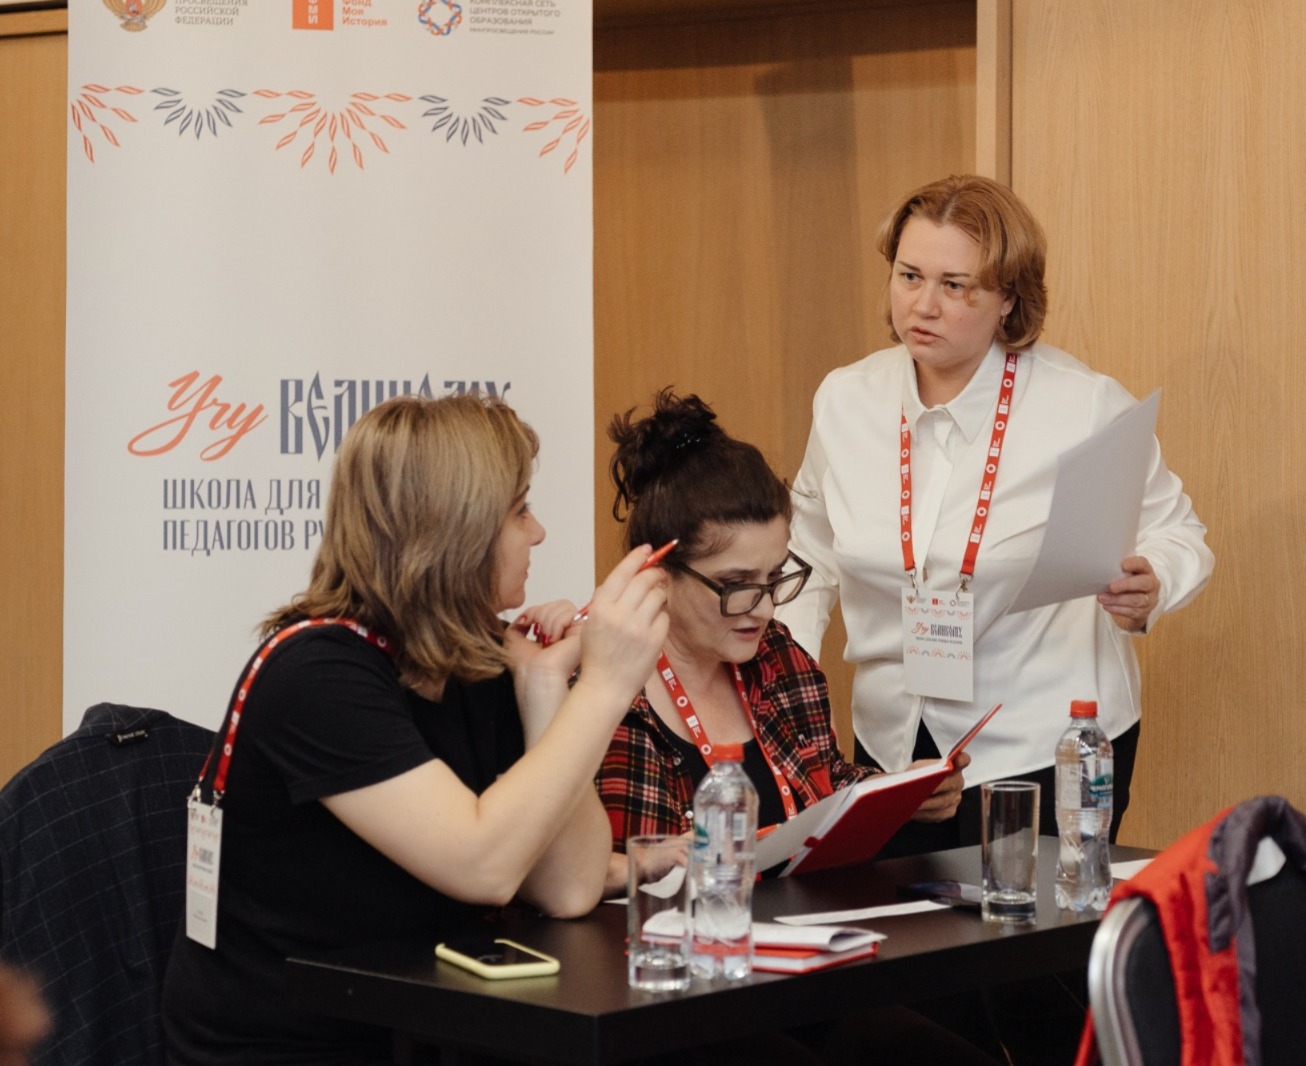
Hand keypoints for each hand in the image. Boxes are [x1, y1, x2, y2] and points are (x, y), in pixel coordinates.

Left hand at [505, 606, 586, 743]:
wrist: (538, 682)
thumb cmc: (530, 673)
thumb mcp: (514, 643)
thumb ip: (518, 627)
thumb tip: (525, 616)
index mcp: (556, 636)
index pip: (550, 608)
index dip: (536, 611)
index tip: (528, 625)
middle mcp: (569, 633)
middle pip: (557, 604)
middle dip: (540, 613)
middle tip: (537, 634)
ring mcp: (578, 632)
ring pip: (563, 605)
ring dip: (547, 618)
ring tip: (546, 639)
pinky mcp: (585, 632)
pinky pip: (569, 611)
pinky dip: (555, 621)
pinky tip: (554, 640)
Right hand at [574, 545, 669, 709]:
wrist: (605, 686)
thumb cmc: (598, 654)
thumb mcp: (593, 620)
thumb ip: (609, 597)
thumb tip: (632, 573)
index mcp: (601, 607)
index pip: (623, 572)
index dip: (637, 556)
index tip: (648, 549)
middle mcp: (620, 614)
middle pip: (645, 580)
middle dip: (655, 572)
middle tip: (658, 572)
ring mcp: (638, 627)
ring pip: (658, 595)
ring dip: (660, 593)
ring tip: (655, 599)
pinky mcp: (654, 640)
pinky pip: (665, 616)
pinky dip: (661, 615)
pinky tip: (653, 621)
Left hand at [908, 751, 968, 822]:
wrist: (918, 788)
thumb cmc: (920, 775)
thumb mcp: (918, 767)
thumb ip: (920, 769)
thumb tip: (916, 778)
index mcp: (953, 767)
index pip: (963, 760)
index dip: (962, 760)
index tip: (958, 759)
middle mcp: (957, 782)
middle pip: (950, 784)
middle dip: (936, 787)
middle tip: (923, 789)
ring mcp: (955, 798)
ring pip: (942, 802)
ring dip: (926, 804)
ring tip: (912, 803)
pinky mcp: (949, 811)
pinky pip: (937, 814)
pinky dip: (924, 813)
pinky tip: (913, 811)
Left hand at [1098, 555, 1159, 631]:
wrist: (1136, 603)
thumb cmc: (1127, 583)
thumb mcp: (1124, 574)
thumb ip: (1117, 571)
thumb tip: (1100, 572)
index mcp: (1146, 570)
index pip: (1143, 564)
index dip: (1134, 564)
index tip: (1123, 565)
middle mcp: (1152, 584)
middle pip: (1144, 583)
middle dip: (1126, 585)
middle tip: (1111, 587)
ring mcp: (1150, 599)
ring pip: (1137, 600)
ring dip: (1117, 599)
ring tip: (1102, 598)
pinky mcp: (1144, 612)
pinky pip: (1131, 611)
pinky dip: (1117, 609)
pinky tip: (1106, 606)